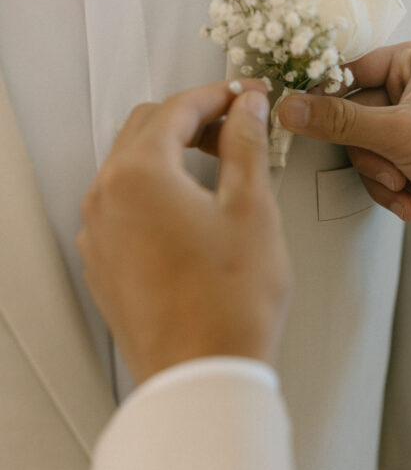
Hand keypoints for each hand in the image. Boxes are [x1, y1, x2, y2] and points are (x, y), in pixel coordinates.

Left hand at [78, 81, 289, 382]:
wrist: (201, 374)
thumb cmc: (228, 303)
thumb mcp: (252, 207)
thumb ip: (245, 144)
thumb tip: (245, 110)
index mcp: (139, 174)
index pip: (177, 109)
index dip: (218, 95)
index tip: (246, 96)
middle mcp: (106, 198)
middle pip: (146, 129)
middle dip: (192, 118)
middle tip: (236, 124)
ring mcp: (99, 233)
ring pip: (130, 166)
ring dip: (171, 152)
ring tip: (219, 165)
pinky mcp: (104, 263)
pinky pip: (123, 205)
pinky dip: (155, 189)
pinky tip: (192, 208)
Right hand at [278, 40, 410, 253]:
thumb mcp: (400, 135)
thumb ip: (339, 121)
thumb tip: (286, 107)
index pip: (351, 68)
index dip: (327, 97)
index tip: (300, 118)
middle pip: (353, 113)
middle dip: (368, 152)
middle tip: (389, 170)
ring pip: (363, 144)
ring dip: (379, 173)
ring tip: (405, 187)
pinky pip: (380, 164)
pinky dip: (390, 186)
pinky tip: (410, 201)